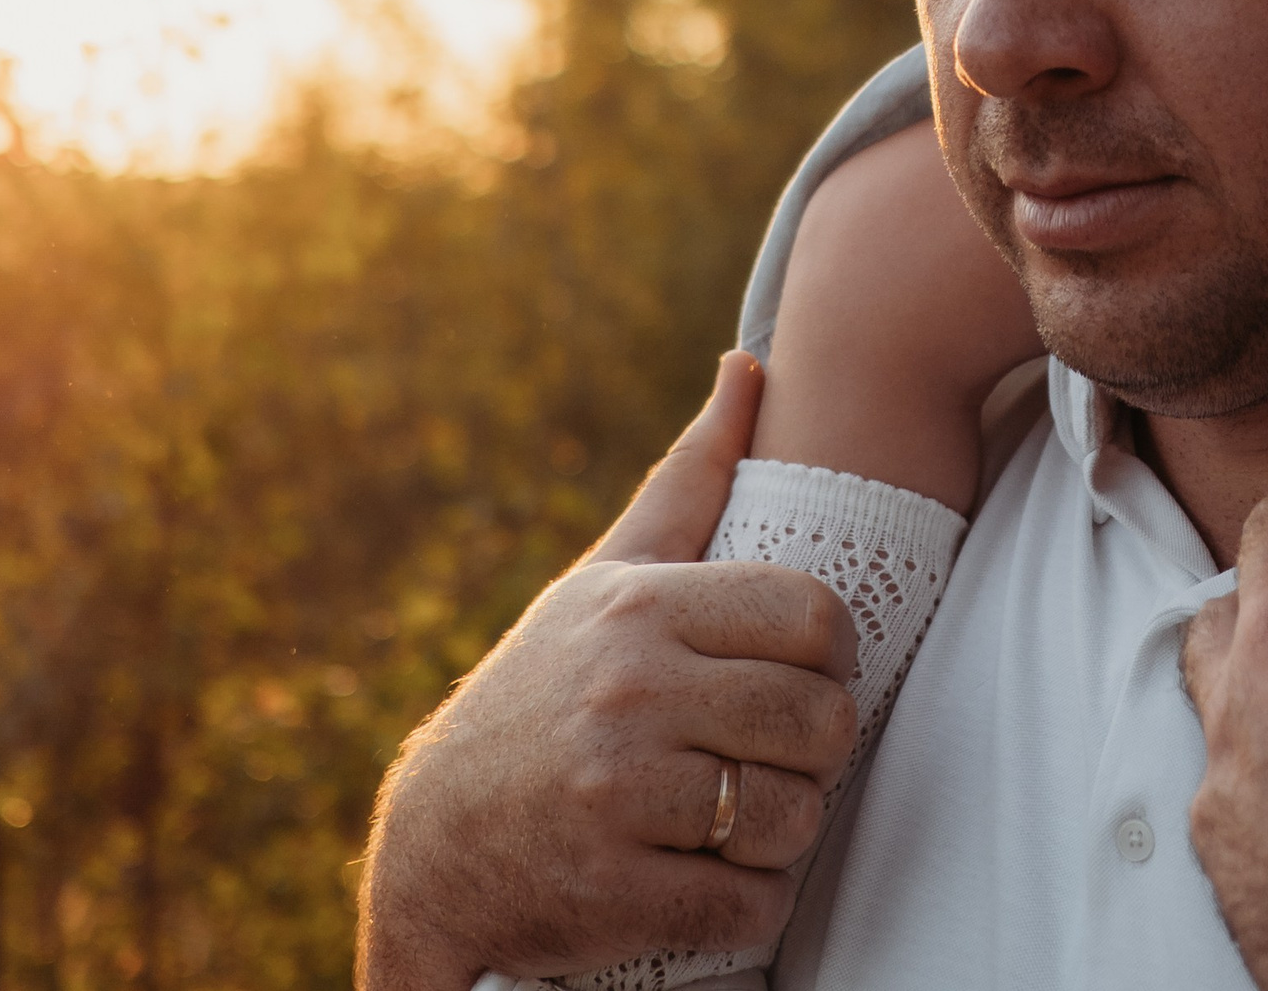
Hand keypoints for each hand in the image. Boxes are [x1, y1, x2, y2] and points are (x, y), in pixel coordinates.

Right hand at [358, 355, 858, 990]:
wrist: (434, 844)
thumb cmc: (545, 690)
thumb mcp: (607, 576)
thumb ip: (690, 477)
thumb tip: (749, 363)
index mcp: (641, 608)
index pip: (812, 617)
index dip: (833, 656)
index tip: (805, 676)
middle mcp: (629, 692)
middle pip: (819, 720)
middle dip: (819, 749)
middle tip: (782, 754)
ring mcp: (618, 794)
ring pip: (793, 817)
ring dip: (788, 829)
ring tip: (745, 812)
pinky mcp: (614, 892)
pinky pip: (749, 904)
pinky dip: (752, 900)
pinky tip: (715, 874)